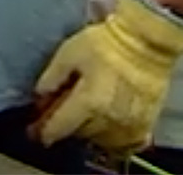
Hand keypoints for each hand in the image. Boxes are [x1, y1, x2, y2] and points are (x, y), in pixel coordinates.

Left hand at [32, 0, 182, 152]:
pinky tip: (105, 126)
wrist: (146, 41)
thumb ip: (52, 77)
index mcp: (90, 102)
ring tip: (82, 117)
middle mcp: (110, 119)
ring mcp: (130, 124)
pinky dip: (112, 139)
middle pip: (80, 134)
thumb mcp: (68, 53)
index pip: (61, 126)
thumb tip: (40, 95)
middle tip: (59, 114)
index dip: (45, 130)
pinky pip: (126, 142)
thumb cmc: (104, 43)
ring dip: (88, 132)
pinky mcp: (147, 123)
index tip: (36, 131)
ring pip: (102, 140)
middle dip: (67, 126)